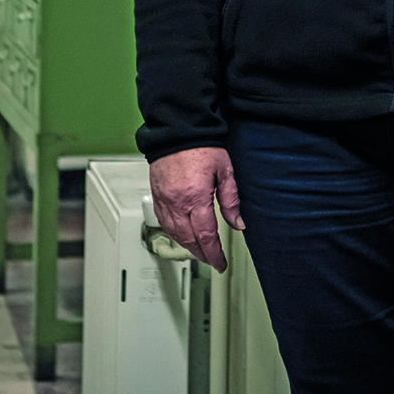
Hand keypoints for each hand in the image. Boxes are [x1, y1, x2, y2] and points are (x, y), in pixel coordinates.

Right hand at [148, 146, 244, 272]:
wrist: (178, 131)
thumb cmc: (202, 146)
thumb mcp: (225, 171)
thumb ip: (231, 200)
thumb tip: (237, 223)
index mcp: (196, 198)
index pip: (206, 236)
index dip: (214, 254)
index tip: (220, 263)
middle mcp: (177, 203)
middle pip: (189, 240)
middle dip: (202, 254)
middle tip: (212, 260)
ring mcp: (164, 201)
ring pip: (174, 234)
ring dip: (187, 247)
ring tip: (200, 251)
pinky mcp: (156, 196)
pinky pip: (163, 223)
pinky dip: (173, 234)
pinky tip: (182, 235)